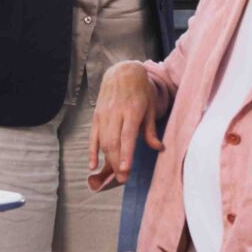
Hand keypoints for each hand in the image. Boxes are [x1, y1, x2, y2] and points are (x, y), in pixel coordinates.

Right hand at [87, 62, 164, 191]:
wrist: (122, 71)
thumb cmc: (140, 90)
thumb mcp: (150, 107)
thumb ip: (151, 130)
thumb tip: (159, 148)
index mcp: (131, 110)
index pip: (127, 136)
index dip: (125, 154)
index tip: (124, 170)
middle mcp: (115, 113)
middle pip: (113, 142)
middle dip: (116, 163)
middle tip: (122, 179)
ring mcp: (103, 114)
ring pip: (103, 141)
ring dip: (107, 160)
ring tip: (113, 175)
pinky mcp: (96, 116)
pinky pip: (93, 137)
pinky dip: (92, 152)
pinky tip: (93, 165)